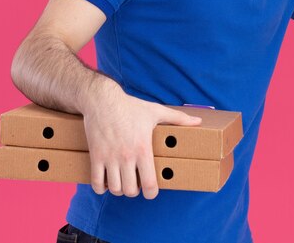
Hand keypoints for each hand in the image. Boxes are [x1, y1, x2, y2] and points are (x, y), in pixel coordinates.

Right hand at [81, 80, 201, 199]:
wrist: (103, 100)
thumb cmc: (131, 107)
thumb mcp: (156, 111)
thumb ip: (178, 118)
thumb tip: (198, 121)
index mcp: (143, 149)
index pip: (149, 184)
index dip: (152, 193)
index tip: (151, 191)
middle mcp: (126, 156)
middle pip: (131, 190)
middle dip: (135, 191)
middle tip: (136, 183)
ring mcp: (110, 157)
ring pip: (115, 189)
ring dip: (119, 189)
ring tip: (122, 181)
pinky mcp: (96, 156)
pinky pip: (95, 183)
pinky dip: (100, 187)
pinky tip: (105, 181)